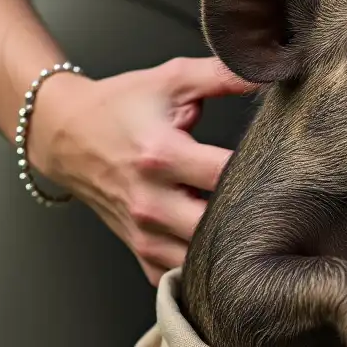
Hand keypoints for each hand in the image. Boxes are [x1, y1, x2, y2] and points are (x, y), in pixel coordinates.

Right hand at [26, 57, 255, 285]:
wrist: (65, 134)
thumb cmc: (121, 104)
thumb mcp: (172, 79)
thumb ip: (223, 75)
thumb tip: (269, 70)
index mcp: (161, 155)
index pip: (227, 174)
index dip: (261, 169)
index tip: (281, 162)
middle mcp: (151, 202)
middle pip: (219, 226)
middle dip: (250, 214)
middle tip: (274, 199)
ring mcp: (144, 233)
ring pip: (202, 258)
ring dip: (230, 243)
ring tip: (252, 221)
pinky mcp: (140, 251)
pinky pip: (180, 276)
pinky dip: (202, 266)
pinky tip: (221, 244)